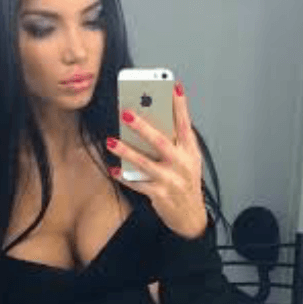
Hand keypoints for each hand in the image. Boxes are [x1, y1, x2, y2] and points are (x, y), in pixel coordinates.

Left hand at [106, 80, 206, 238]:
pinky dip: (124, 176)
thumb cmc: (186, 182)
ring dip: (126, 151)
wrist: (191, 217)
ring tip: (111, 141)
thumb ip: (174, 143)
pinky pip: (137, 183)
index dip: (180, 105)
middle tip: (126, 113)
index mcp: (190, 152)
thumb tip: (152, 121)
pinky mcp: (160, 194)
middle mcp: (182, 164)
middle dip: (143, 127)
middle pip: (161, 141)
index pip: (185, 124)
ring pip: (145, 163)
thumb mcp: (187, 160)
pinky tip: (113, 169)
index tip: (173, 86)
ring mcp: (171, 180)